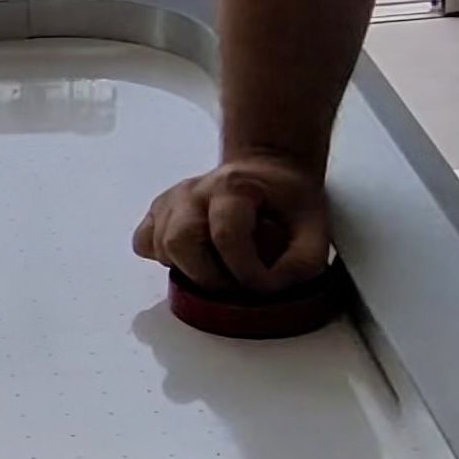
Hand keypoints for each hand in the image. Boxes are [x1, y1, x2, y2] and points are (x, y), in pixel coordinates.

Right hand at [131, 153, 330, 293]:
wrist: (268, 167)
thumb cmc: (288, 199)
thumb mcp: (314, 228)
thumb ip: (300, 264)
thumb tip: (267, 291)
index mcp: (234, 187)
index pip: (226, 235)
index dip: (246, 271)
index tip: (264, 286)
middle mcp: (194, 190)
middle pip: (180, 241)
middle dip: (208, 276)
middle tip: (234, 286)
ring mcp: (171, 200)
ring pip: (159, 246)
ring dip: (188, 270)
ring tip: (219, 271)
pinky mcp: (158, 211)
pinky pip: (144, 242)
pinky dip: (164, 258)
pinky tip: (192, 259)